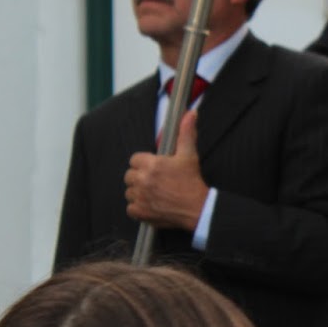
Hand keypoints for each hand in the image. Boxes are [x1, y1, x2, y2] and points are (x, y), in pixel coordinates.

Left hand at [125, 109, 209, 229]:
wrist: (198, 208)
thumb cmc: (192, 182)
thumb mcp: (189, 155)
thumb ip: (186, 133)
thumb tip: (190, 114)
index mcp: (151, 165)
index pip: (134, 160)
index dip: (144, 163)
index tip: (155, 168)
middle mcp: (143, 180)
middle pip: (129, 175)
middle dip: (140, 177)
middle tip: (156, 181)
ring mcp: (140, 197)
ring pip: (129, 191)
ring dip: (138, 192)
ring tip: (154, 193)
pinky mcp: (140, 212)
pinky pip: (130, 208)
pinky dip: (138, 207)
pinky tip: (151, 204)